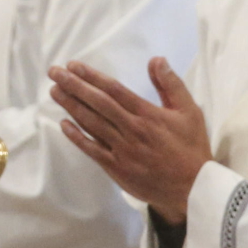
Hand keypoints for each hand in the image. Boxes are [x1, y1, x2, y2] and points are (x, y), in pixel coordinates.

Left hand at [48, 57, 210, 223]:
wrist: (192, 188)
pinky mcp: (116, 168)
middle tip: (54, 72)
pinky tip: (64, 124)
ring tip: (55, 91)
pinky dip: (77, 137)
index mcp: (147, 114)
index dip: (92, 76)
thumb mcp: (189, 111)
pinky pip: (92, 150)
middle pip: (97, 103)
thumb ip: (171, 84)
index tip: (73, 65)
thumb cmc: (191, 147)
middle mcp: (131, 130)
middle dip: (74, 86)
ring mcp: (122, 150)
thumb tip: (157, 59)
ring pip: (91, 124)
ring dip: (71, 106)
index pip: (113, 90)